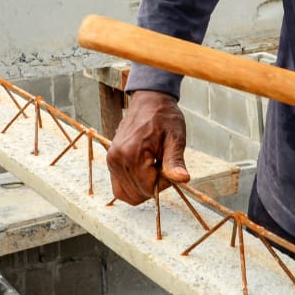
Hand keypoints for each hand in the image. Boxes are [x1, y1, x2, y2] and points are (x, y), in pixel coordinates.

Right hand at [106, 90, 191, 204]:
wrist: (149, 100)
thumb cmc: (165, 117)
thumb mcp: (175, 137)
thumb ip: (175, 161)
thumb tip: (183, 179)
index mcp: (132, 153)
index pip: (147, 188)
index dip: (163, 184)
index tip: (169, 167)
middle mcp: (117, 159)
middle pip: (136, 194)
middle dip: (153, 187)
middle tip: (162, 166)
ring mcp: (111, 160)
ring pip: (126, 194)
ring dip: (142, 187)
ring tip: (153, 168)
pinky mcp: (111, 160)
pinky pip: (119, 186)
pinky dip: (133, 185)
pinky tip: (145, 170)